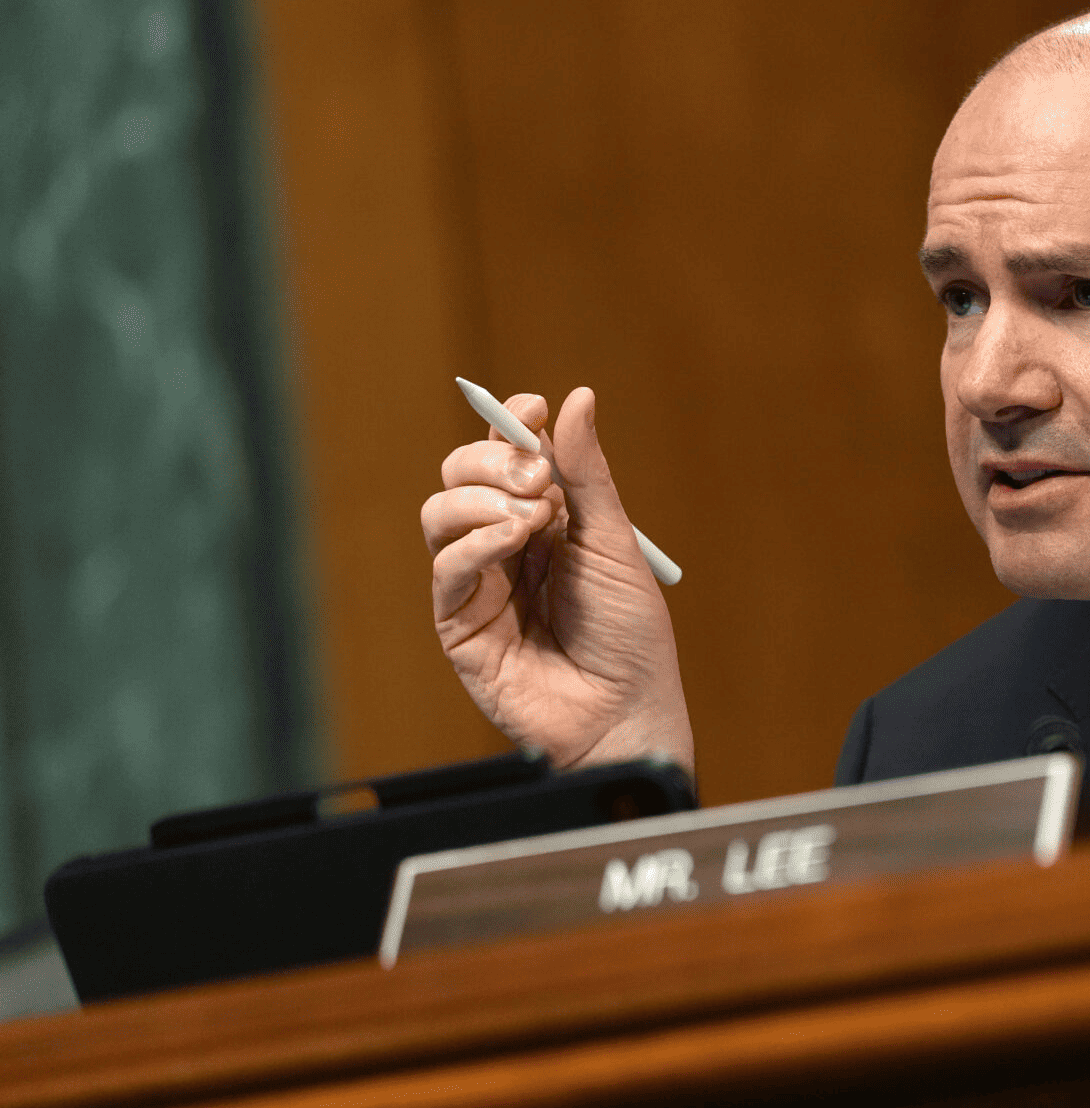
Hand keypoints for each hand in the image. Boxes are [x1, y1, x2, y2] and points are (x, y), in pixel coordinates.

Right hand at [422, 386, 693, 772]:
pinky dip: (477, 541)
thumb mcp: (614, 541)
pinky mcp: (459, 622)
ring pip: (440, 512)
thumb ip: (587, 473)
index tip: (533, 408)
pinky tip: (515, 541)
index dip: (510, 422)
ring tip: (535, 517)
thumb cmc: (630, 634)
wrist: (625, 710)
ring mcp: (478, 582)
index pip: (506, 452)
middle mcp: (504, 545)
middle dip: (494, 458)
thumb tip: (577, 397)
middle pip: (461, 473)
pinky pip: (447, 565)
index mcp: (545, 520)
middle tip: (540, 478)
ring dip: (483, 498)